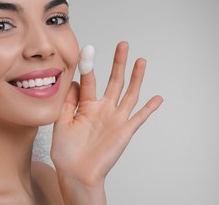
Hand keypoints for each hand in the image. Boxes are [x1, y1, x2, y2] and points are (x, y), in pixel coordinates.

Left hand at [51, 41, 162, 187]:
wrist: (75, 174)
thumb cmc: (66, 151)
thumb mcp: (61, 122)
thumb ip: (68, 102)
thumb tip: (74, 81)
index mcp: (86, 106)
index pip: (89, 81)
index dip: (88, 65)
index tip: (88, 49)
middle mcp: (103, 109)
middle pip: (114, 81)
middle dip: (118, 63)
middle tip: (122, 44)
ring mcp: (115, 119)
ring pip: (129, 94)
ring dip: (136, 78)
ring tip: (140, 60)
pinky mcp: (124, 131)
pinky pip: (139, 118)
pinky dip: (149, 108)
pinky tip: (158, 98)